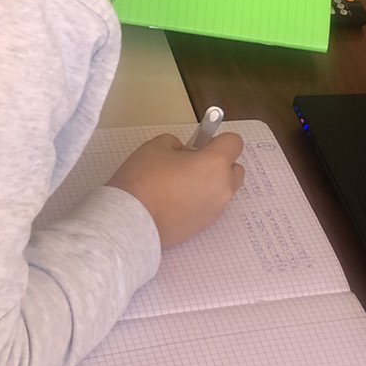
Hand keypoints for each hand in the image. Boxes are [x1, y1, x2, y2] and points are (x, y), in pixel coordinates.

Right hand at [107, 130, 245, 247]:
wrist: (131, 222)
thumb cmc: (144, 181)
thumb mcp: (156, 146)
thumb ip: (177, 144)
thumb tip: (184, 153)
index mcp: (215, 164)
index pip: (234, 142)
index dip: (217, 139)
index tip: (200, 143)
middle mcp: (222, 188)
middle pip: (235, 169)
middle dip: (220, 163)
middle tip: (192, 163)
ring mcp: (215, 210)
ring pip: (223, 190)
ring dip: (212, 183)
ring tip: (182, 183)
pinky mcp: (204, 226)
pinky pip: (211, 206)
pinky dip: (201, 201)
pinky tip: (177, 201)